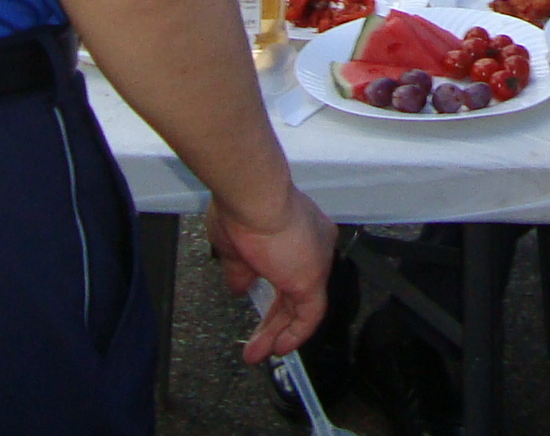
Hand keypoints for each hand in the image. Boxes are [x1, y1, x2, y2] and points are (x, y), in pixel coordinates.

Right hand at [205, 183, 336, 361]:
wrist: (252, 197)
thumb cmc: (241, 209)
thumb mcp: (234, 247)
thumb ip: (240, 270)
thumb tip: (239, 288)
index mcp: (297, 230)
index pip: (289, 268)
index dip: (275, 293)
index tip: (261, 310)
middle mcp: (313, 243)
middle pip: (295, 290)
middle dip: (274, 320)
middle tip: (258, 341)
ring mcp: (315, 260)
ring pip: (300, 304)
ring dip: (277, 332)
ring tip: (258, 353)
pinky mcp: (312, 278)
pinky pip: (309, 314)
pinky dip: (295, 333)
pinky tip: (279, 346)